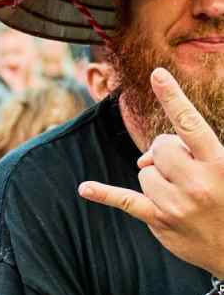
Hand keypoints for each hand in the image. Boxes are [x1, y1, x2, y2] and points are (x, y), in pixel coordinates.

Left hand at [79, 69, 223, 275]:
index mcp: (219, 161)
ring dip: (156, 177)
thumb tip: (146, 155)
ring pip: (144, 171)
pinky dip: (104, 194)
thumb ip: (193, 152)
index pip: (190, 123)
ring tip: (179, 192)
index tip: (157, 73)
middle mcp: (197, 181)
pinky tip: (84, 189)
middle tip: (183, 169)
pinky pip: (126, 201)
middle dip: (165, 153)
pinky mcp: (160, 221)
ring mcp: (176, 203)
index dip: (173, 96)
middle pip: (159, 147)